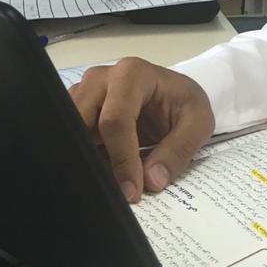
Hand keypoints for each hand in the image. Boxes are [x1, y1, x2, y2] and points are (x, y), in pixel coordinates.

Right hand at [69, 57, 213, 204]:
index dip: (121, 159)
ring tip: (110, 183)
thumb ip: (179, 150)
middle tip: (115, 191)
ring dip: (86, 160)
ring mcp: (84, 92)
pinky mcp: (76, 109)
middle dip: (97, 160)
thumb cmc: (184, 104)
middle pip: (81, 123)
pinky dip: (81, 157)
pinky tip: (101, 172)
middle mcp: (101, 78)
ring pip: (69, 131)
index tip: (131, 192)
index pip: (115, 120)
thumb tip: (151, 181)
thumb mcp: (199, 123)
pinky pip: (67, 136)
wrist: (173, 97)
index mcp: (132, 74)